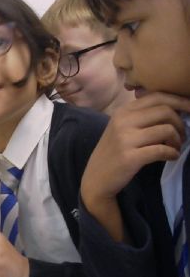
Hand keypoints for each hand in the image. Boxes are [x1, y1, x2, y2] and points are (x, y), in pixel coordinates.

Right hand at [81, 92, 189, 241]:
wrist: (95, 180)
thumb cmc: (112, 154)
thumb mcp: (120, 129)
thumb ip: (140, 116)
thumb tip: (172, 107)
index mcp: (122, 111)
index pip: (157, 96)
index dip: (179, 101)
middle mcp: (123, 122)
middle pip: (165, 111)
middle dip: (180, 123)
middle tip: (182, 135)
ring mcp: (125, 140)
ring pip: (166, 130)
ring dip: (178, 140)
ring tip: (175, 147)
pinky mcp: (130, 157)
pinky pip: (162, 150)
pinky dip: (172, 153)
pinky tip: (171, 157)